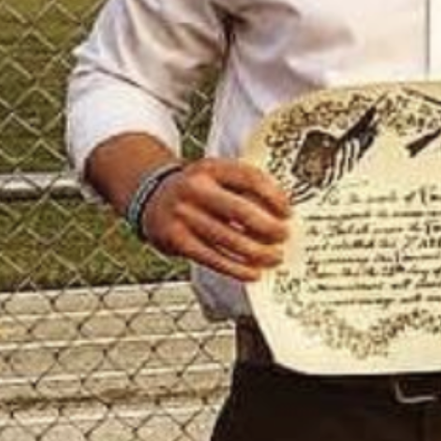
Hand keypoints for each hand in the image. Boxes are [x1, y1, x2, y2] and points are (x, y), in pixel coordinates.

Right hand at [141, 158, 291, 281]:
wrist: (152, 198)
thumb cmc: (199, 190)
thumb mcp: (219, 177)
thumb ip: (246, 188)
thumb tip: (282, 214)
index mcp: (211, 168)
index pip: (250, 178)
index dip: (274, 196)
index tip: (288, 211)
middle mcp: (194, 188)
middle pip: (240, 210)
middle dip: (268, 227)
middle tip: (284, 236)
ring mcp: (183, 214)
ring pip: (229, 238)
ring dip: (257, 252)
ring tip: (274, 257)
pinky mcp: (176, 239)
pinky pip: (212, 257)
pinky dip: (236, 268)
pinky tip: (252, 272)